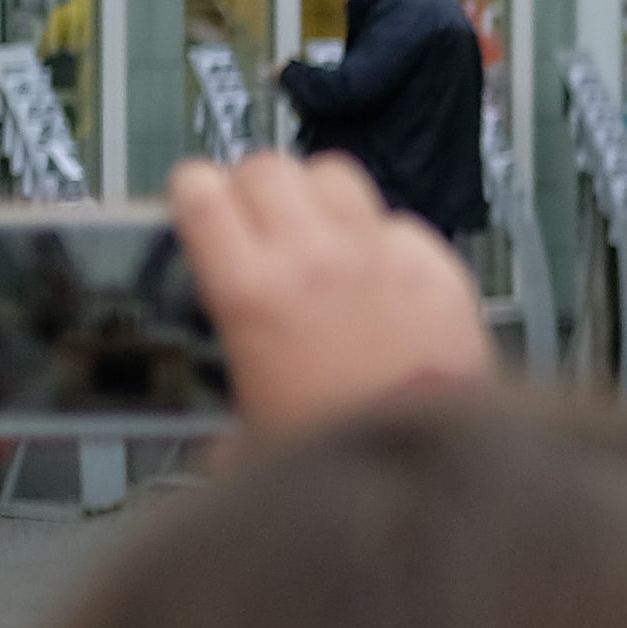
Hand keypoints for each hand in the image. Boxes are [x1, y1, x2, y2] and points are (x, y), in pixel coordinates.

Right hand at [173, 153, 496, 433]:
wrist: (426, 460)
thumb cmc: (339, 453)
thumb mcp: (248, 437)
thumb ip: (225, 422)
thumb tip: (224, 445)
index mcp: (249, 292)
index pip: (200, 191)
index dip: (194, 190)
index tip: (196, 202)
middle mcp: (311, 255)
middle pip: (266, 167)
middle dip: (253, 186)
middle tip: (256, 219)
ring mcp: (377, 252)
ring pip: (333, 173)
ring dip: (317, 194)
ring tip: (319, 231)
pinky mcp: (433, 263)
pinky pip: (398, 221)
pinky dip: (385, 238)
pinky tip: (382, 274)